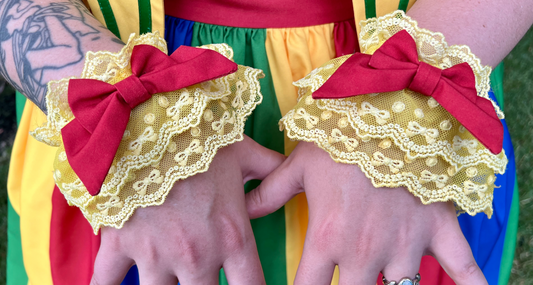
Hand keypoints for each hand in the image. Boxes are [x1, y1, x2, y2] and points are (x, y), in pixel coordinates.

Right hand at [91, 135, 284, 284]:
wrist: (146, 119)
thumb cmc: (199, 135)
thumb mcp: (242, 152)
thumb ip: (272, 170)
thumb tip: (292, 174)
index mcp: (232, 236)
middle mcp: (197, 255)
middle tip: (204, 282)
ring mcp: (155, 254)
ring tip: (168, 281)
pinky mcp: (118, 245)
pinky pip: (105, 284)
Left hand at [246, 142, 486, 284]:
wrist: (392, 107)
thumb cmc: (341, 136)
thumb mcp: (300, 164)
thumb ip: (270, 191)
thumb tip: (245, 210)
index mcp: (327, 237)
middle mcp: (364, 251)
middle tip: (344, 282)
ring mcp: (405, 244)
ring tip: (381, 276)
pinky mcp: (439, 231)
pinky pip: (464, 268)